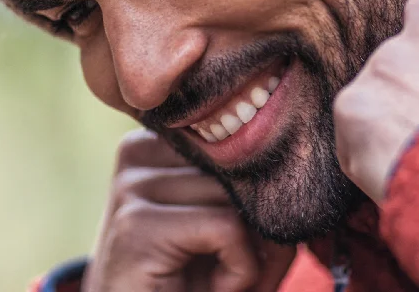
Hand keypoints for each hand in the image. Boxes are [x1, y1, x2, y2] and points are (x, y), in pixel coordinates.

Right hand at [82, 130, 294, 291]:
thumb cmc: (194, 282)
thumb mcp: (232, 230)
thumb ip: (259, 195)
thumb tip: (288, 175)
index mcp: (156, 142)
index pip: (234, 142)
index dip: (252, 196)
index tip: (235, 239)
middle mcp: (137, 152)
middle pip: (233, 167)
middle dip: (254, 223)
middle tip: (235, 267)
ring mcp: (130, 186)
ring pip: (232, 195)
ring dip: (247, 251)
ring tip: (216, 280)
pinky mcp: (136, 225)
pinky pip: (226, 227)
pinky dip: (240, 270)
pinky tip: (214, 289)